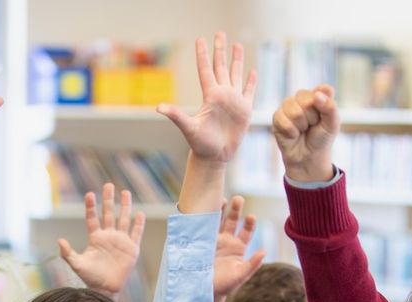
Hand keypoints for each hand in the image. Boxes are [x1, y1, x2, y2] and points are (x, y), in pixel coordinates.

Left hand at [58, 184, 144, 295]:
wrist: (106, 289)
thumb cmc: (91, 278)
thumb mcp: (77, 265)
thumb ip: (68, 253)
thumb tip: (60, 240)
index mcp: (96, 238)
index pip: (93, 218)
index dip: (91, 207)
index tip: (90, 195)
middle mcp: (108, 236)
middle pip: (109, 214)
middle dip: (109, 200)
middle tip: (109, 185)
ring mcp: (120, 241)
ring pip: (123, 219)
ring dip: (125, 206)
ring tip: (125, 192)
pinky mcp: (131, 249)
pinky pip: (136, 234)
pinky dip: (139, 224)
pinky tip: (140, 213)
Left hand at [158, 33, 255, 164]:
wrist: (214, 157)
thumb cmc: (200, 144)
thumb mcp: (188, 128)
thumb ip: (176, 115)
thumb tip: (158, 108)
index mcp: (209, 96)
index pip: (206, 69)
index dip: (203, 54)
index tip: (200, 39)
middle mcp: (222, 95)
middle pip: (221, 67)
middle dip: (221, 50)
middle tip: (220, 33)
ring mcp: (233, 101)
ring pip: (236, 74)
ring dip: (237, 60)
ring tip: (237, 45)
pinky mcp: (244, 110)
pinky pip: (249, 91)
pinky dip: (251, 81)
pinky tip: (252, 71)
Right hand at [213, 196, 264, 301]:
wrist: (206, 290)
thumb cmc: (226, 285)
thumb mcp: (241, 275)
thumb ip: (252, 264)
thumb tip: (264, 252)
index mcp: (238, 247)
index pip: (246, 231)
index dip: (249, 223)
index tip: (251, 217)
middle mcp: (226, 241)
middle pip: (232, 221)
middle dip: (235, 210)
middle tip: (238, 199)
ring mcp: (213, 241)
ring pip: (218, 221)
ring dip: (220, 210)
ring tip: (222, 199)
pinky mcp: (201, 243)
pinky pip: (203, 228)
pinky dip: (204, 219)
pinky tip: (204, 209)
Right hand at [272, 85, 338, 181]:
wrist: (308, 158)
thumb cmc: (321, 139)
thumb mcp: (332, 124)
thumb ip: (330, 107)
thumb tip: (316, 95)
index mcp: (318, 95)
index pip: (323, 90)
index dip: (324, 104)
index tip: (324, 117)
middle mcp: (303, 98)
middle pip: (306, 99)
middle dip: (311, 117)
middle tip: (311, 126)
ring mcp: (288, 106)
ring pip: (293, 109)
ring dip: (300, 125)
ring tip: (302, 130)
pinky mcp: (277, 117)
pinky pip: (282, 118)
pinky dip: (290, 130)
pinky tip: (293, 135)